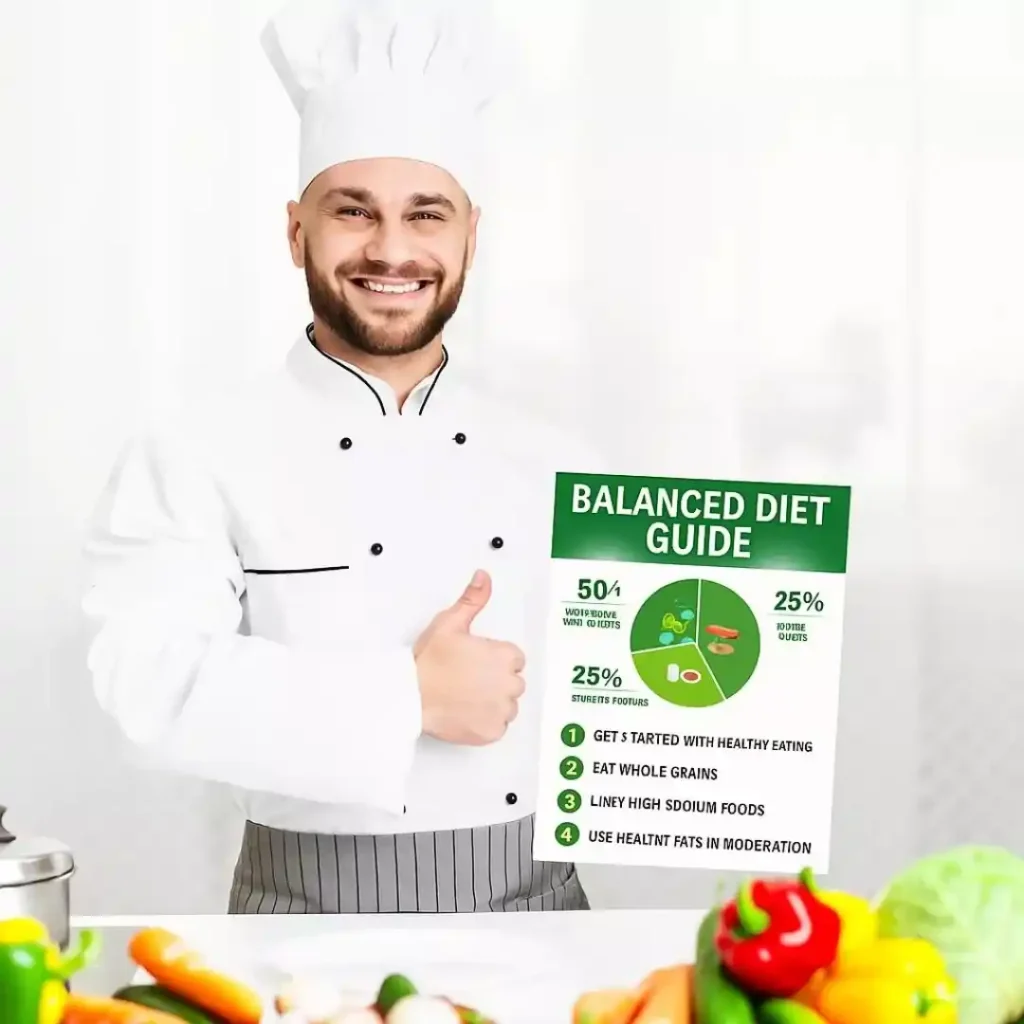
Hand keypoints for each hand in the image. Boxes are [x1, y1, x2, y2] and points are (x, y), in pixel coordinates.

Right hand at [414, 570, 525, 744]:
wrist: (409, 696)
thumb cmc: (428, 662)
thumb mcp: (449, 623)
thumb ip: (472, 600)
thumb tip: (483, 577)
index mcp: (504, 656)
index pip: (514, 658)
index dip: (494, 659)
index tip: (475, 662)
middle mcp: (509, 684)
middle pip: (513, 682)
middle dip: (495, 681)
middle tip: (466, 680)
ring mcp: (501, 710)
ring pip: (507, 705)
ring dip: (492, 702)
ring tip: (465, 697)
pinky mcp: (491, 732)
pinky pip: (497, 727)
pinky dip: (485, 723)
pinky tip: (466, 713)